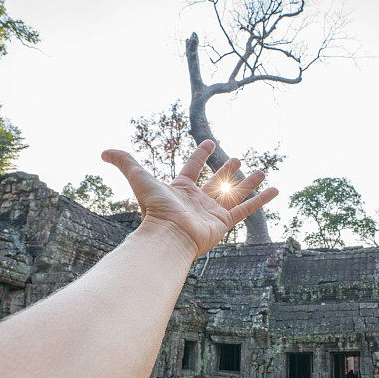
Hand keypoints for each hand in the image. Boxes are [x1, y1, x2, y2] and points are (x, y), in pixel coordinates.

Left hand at [102, 140, 277, 258]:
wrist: (168, 235)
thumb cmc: (154, 209)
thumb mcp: (139, 178)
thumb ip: (124, 162)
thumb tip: (103, 151)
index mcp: (180, 189)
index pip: (192, 167)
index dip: (199, 155)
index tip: (208, 142)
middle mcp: (197, 200)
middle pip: (215, 182)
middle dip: (226, 171)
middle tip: (236, 159)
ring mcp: (211, 213)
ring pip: (234, 194)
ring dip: (248, 183)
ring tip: (262, 170)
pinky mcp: (224, 224)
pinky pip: (246, 209)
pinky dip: (261, 200)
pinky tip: (275, 190)